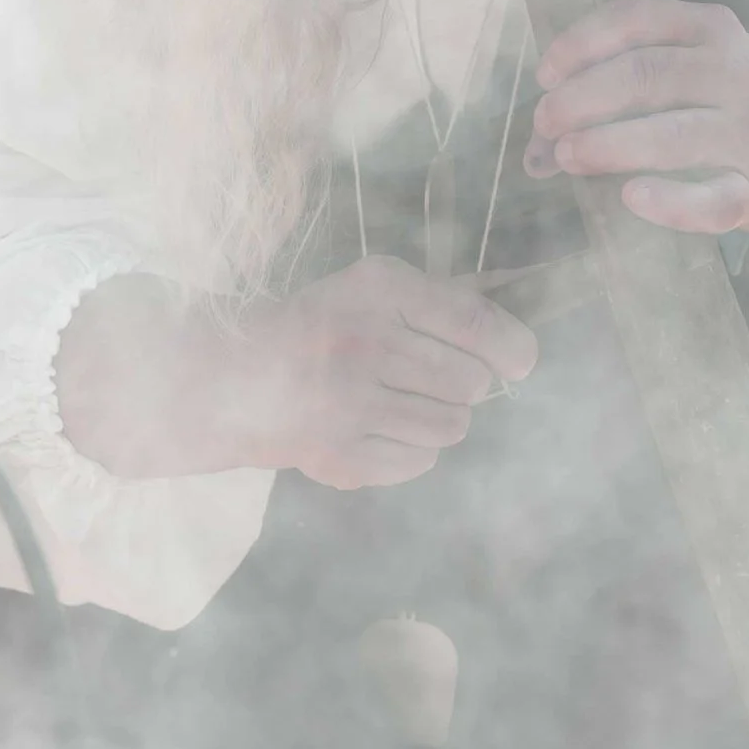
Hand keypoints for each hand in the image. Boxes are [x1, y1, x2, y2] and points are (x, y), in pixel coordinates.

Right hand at [58, 260, 537, 493]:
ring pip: (453, 427)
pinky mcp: (342, 457)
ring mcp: (352, 405)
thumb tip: (518, 332)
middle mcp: (366, 344)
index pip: (479, 325)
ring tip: (401, 404)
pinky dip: (412, 450)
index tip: (520, 362)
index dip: (514, 350)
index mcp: (379, 290)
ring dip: (441, 418)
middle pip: (472, 383)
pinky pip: (422, 461)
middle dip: (464, 384)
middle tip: (428, 378)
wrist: (228, 380)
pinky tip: (376, 429)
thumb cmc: (316, 327)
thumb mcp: (369, 288)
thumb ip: (441, 301)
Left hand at [526, 0, 748, 245]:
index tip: (545, 75)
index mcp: (711, 30)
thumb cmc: (733, 104)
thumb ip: (618, 91)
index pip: (639, 19)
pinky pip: (712, 201)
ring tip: (565, 158)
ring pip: (675, 134)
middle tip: (546, 123)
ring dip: (609, 145)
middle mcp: (734, 73)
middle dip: (584, 99)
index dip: (583, 44)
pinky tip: (631, 198)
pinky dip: (669, 201)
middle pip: (647, 77)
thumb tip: (534, 146)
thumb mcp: (692, 73)